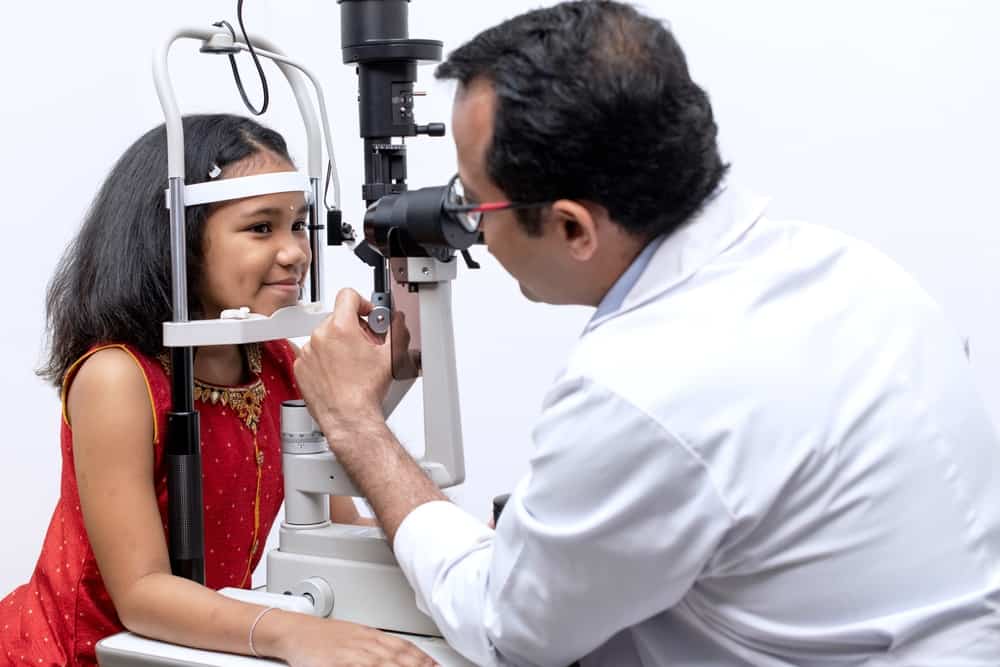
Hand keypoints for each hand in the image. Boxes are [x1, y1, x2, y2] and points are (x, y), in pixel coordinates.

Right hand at [279, 615, 436, 666]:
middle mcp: (367, 644)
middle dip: (419, 666)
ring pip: (385, 663)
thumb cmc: (324, 638)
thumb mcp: (356, 638)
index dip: (423, 659)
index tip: (436, 666)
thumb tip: (398, 657)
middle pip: (399, 658)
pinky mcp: (339, 662)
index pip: (405, 648)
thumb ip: (377, 648)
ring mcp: (354, 654)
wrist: (296, 631)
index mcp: (373, 636)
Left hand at [295, 288, 393, 441]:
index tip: (366, 314)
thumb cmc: (365, 392)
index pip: (348, 295)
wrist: (349, 418)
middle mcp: (320, 336)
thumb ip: (395, 330)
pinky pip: (313, 354)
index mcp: (341, 327)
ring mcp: (307, 352)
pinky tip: (338, 373)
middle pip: (337, 318)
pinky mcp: (300, 367)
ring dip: (337, 345)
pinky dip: (324, 360)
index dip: (361, 303)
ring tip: (351, 364)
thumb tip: (396, 321)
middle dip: (352, 329)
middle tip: (364, 346)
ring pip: (324, 337)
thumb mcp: (390, 356)